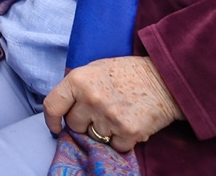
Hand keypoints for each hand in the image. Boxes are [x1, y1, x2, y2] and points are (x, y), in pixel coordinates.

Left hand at [45, 56, 182, 151]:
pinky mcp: (128, 131)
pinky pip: (115, 146)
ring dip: (104, 132)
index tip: (56, 127)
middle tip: (100, 112)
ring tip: (117, 116)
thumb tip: (62, 107)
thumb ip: (77, 87)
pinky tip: (129, 124)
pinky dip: (122, 140)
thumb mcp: (95, 69)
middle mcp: (91, 98)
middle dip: (84, 122)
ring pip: (94, 138)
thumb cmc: (128, 73)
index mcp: (79, 80)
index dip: (52, 120)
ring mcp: (109, 116)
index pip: (53, 105)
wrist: (164, 79)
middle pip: (74, 125)